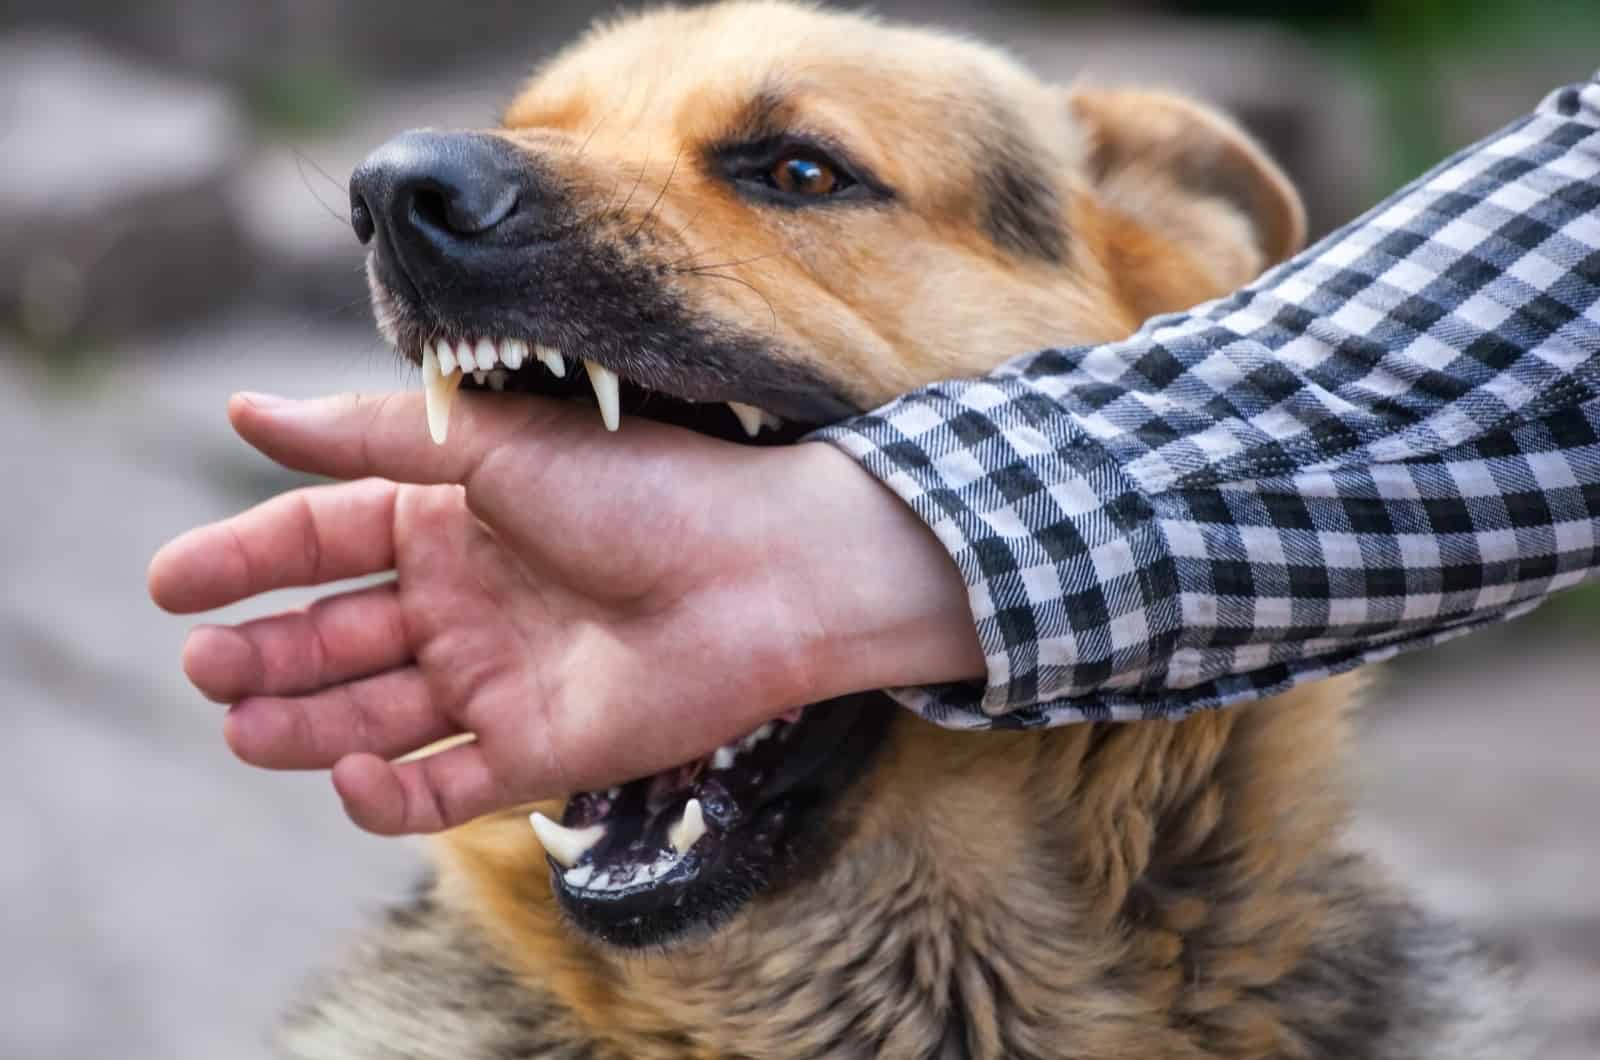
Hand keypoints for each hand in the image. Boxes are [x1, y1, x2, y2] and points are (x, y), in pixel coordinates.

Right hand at [148, 392, 982, 834]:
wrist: (765, 570)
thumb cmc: (642, 487)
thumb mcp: (492, 444)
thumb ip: (369, 440)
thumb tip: (244, 411)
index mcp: (451, 517)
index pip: (323, 538)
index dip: (245, 560)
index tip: (169, 584)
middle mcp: (466, 600)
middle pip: (336, 634)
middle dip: (265, 651)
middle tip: (204, 666)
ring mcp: (498, 678)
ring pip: (373, 712)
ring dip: (303, 722)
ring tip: (239, 723)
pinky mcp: (538, 750)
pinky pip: (442, 785)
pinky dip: (387, 792)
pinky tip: (346, 772)